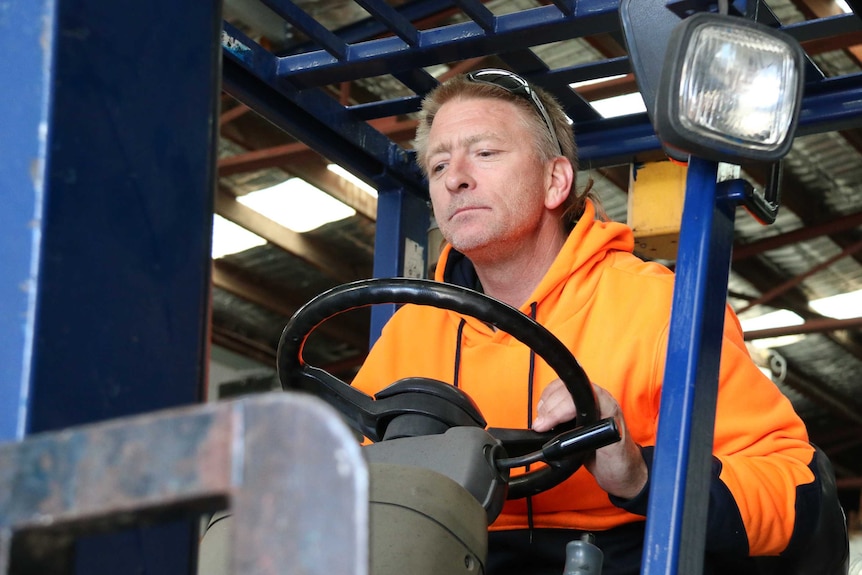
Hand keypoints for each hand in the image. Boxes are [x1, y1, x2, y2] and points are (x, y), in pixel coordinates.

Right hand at [532, 379, 647, 499]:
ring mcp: (586, 405)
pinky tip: (544, 420)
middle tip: (540, 425)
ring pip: (560, 390)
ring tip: (541, 423)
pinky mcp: (577, 411)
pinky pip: (558, 398)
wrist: (620, 473)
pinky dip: (546, 406)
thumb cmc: (620, 463)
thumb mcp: (612, 450)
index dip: (559, 406)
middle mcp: (597, 401)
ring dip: (546, 404)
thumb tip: (570, 432)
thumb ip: (596, 436)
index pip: (578, 394)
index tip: (547, 423)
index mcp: (608, 406)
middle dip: (549, 406)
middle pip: (566, 389)